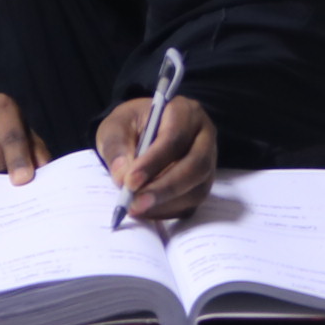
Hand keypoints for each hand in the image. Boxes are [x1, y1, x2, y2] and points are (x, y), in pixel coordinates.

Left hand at [97, 94, 216, 221]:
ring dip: (166, 203)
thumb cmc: (132, 125)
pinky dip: (169, 211)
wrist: (143, 132)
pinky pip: (192, 203)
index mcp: (185, 112)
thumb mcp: (116, 126)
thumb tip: (122, 177)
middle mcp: (204, 136)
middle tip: (135, 203)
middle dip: (164, 188)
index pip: (175, 138)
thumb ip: (117, 147)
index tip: (130, 181)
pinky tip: (146, 212)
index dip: (153, 162)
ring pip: (197, 188)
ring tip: (137, 208)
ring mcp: (208, 162)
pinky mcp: (202, 183)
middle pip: (195, 165)